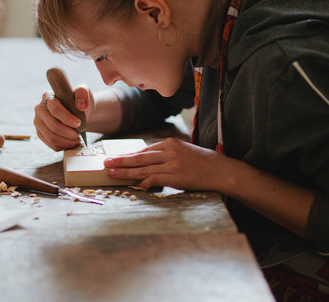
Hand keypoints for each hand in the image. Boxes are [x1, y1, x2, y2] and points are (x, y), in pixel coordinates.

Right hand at [34, 84, 93, 150]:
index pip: (55, 109)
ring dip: (66, 141)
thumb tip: (80, 105)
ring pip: (51, 137)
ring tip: (77, 139)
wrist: (77, 113)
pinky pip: (50, 144)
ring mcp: (38, 122)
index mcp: (48, 96)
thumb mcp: (84, 94)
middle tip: (79, 135)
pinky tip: (71, 143)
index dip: (67, 118)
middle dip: (68, 133)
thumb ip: (83, 94)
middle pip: (53, 125)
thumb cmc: (79, 103)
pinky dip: (63, 146)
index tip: (78, 123)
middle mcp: (39, 109)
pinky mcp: (40, 133)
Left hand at [104, 138, 238, 192]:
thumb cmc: (204, 163)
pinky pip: (154, 179)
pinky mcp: (176, 176)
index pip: (145, 150)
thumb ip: (167, 155)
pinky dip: (144, 182)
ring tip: (112, 173)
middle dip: (121, 161)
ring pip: (143, 168)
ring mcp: (172, 164)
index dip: (129, 156)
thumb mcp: (184, 152)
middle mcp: (169, 151)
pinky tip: (135, 185)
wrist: (221, 171)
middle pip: (139, 157)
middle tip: (106, 163)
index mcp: (170, 143)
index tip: (117, 158)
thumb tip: (150, 164)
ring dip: (125, 172)